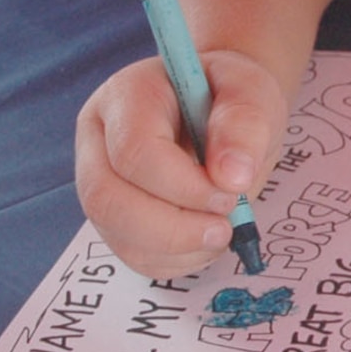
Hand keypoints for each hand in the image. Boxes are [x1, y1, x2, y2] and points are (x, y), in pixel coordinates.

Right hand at [74, 49, 287, 279]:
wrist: (223, 110)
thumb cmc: (230, 94)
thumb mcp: (251, 91)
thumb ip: (245, 124)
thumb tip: (232, 178)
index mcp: (127, 96)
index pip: (133, 150)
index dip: (182, 184)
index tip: (230, 193)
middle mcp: (99, 139)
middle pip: (106, 198)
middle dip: (171, 228)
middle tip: (224, 228)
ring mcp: (100, 181)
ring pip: (115, 233)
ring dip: (176, 248)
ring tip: (222, 232)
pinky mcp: (115, 216)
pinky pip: (133, 254)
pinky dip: (175, 260)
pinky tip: (205, 241)